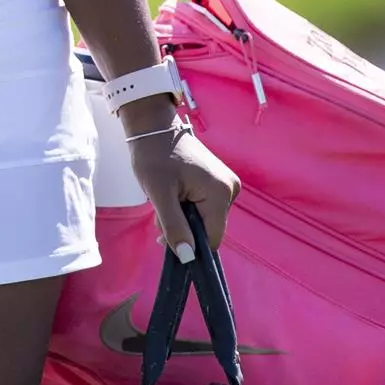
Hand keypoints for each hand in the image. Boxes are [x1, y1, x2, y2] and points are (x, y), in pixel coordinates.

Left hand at [130, 119, 239, 262]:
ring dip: (184, 216)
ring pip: (206, 218)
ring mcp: (227, 184)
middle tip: (159, 210)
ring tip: (166, 196)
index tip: (163, 233)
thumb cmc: (153, 155)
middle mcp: (231, 189)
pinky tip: (175, 192)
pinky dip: (188, 206)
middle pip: (208, 228)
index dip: (189, 243)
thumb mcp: (158, 193)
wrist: (153, 126)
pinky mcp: (220, 181)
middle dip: (183, 226)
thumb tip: (188, 258)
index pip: (211, 238)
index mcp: (221, 193)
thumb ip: (174, 225)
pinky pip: (206, 206)